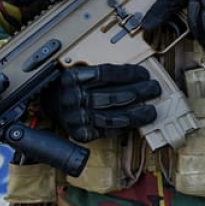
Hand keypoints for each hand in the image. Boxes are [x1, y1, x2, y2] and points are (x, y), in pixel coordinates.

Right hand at [40, 63, 160, 141]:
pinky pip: (107, 131)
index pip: (106, 74)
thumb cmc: (70, 86)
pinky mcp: (81, 133)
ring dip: (136, 114)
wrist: (50, 104)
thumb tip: (135, 75)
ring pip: (113, 117)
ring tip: (151, 110)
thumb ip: (103, 72)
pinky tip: (136, 122)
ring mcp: (76, 118)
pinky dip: (124, 127)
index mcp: (72, 78)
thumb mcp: (81, 71)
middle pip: (113, 96)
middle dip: (139, 92)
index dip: (129, 74)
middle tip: (154, 89)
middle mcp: (73, 99)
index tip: (144, 74)